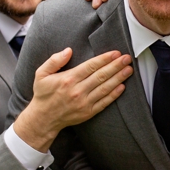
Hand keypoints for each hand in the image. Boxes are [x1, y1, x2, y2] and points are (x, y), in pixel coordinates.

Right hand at [12, 49, 133, 150]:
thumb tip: (68, 51)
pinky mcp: (88, 112)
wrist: (43, 119)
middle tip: (127, 58)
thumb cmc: (43, 94)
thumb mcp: (41, 74)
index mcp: (68, 79)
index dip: (104, 59)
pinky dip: (114, 94)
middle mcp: (78, 90)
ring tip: (129, 70)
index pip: (90, 66)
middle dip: (116, 66)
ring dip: (119, 78)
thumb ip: (54, 61)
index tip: (115, 53)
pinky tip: (122, 86)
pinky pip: (104, 102)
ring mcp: (84, 102)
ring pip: (105, 88)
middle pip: (101, 76)